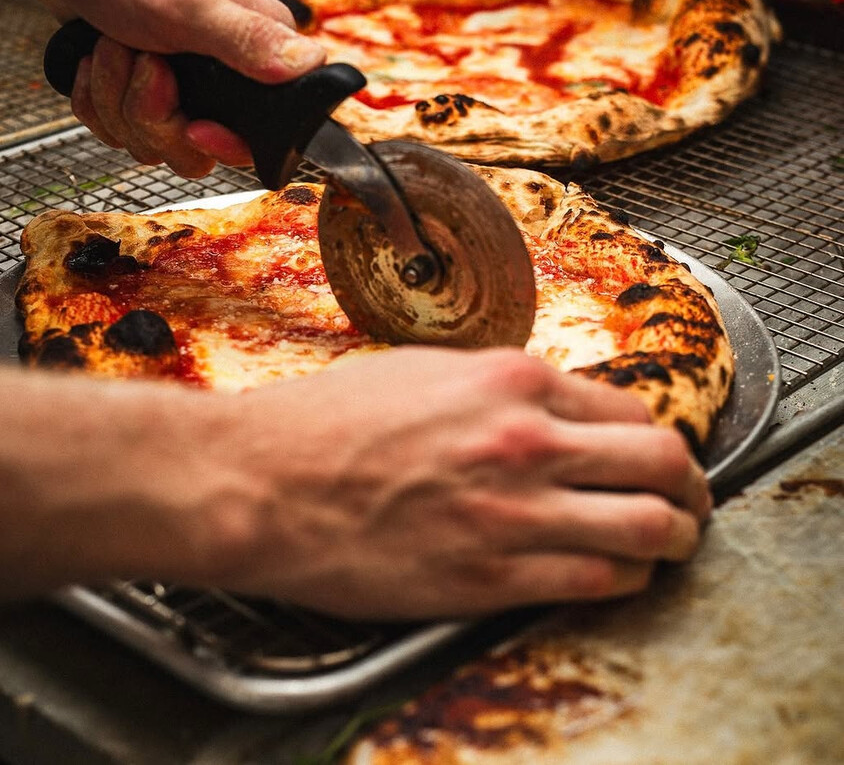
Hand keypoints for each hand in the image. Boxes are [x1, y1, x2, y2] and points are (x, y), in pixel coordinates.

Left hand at [0, 0, 325, 176]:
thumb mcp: (186, 3)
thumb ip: (247, 41)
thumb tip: (309, 66)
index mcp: (256, 55)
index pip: (264, 135)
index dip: (223, 142)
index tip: (192, 123)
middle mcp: (225, 78)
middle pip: (199, 152)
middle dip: (154, 116)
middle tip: (144, 63)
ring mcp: (183, 92)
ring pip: (156, 145)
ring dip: (117, 102)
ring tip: (114, 48)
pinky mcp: (144, 97)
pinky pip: (122, 135)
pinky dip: (97, 103)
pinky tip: (95, 62)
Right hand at [0, 349, 709, 612]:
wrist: (261, 480)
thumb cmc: (326, 422)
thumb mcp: (421, 372)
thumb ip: (496, 389)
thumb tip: (543, 409)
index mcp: (511, 380)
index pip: (630, 409)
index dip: (653, 439)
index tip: (652, 458)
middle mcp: (527, 440)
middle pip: (662, 463)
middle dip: (689, 486)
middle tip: (689, 501)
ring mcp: (513, 510)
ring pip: (650, 528)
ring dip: (672, 538)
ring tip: (670, 544)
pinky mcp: (490, 576)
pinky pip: (598, 580)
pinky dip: (625, 578)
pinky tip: (615, 575)